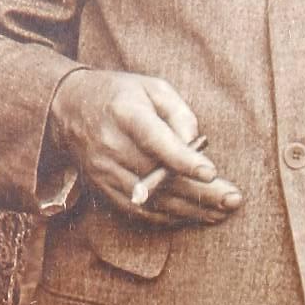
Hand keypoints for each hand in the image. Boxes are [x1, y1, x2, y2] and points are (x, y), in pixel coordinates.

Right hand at [50, 69, 242, 226]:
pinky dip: (170, 217)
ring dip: (191, 210)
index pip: (155, 140)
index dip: (183, 160)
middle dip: (200, 192)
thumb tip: (196, 146)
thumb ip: (179, 113)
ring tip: (222, 212)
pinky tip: (195, 216)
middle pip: (160, 177)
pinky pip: (141, 212)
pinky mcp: (104, 190)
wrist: (71, 110)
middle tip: (233, 200)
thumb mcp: (153, 88)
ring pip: (153, 200)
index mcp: (124, 113)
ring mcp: (105, 172)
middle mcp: (111, 146)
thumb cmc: (123, 96)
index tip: (210, 173)